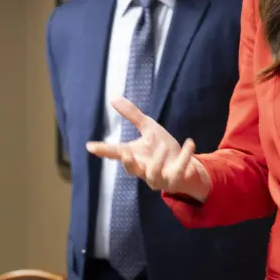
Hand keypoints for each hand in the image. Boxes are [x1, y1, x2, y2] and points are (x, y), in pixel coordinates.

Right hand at [86, 98, 211, 200]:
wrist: (186, 166)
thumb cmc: (163, 148)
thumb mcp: (149, 128)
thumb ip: (133, 115)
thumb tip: (113, 99)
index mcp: (135, 156)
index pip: (116, 153)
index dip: (103, 150)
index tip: (90, 146)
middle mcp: (143, 169)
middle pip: (131, 169)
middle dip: (128, 162)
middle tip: (125, 152)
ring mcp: (158, 178)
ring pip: (153, 174)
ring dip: (158, 160)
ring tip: (164, 146)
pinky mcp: (174, 180)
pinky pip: (178, 171)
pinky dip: (184, 157)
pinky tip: (189, 142)